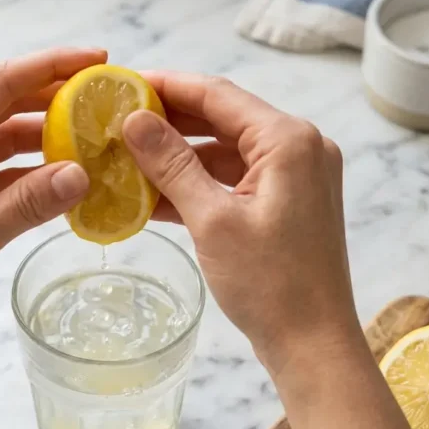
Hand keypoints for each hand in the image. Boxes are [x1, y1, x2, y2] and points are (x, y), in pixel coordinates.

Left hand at [0, 49, 103, 349]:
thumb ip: (27, 204)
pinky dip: (25, 174)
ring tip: (92, 142)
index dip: (51, 67)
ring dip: (43, 140)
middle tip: (104, 101)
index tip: (97, 60)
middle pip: (1, 104)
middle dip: (53, 100)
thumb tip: (81, 175)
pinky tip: (60, 182)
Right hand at [125, 73, 359, 363]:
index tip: (123, 83)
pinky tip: (150, 195)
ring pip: (224, 153)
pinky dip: (196, 187)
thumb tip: (135, 121)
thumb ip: (172, 165)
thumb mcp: (213, 220)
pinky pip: (233, 182)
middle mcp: (299, 149)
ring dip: (177, 159)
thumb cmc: (273, 286)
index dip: (167, 86)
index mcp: (288, 141)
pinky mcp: (285, 206)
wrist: (313, 345)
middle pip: (222, 119)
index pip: (217, 95)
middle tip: (115, 120)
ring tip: (124, 158)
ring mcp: (295, 178)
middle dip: (168, 122)